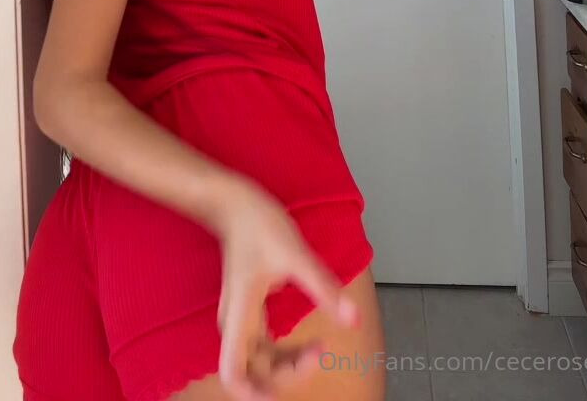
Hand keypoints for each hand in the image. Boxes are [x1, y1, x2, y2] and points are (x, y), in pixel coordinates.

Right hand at [211, 180, 358, 400]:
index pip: (232, 373)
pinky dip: (286, 353)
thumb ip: (324, 289)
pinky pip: (265, 347)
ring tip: (320, 350)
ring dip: (288, 366)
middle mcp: (235, 324)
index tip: (281, 395)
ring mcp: (241, 320)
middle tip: (320, 354)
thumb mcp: (296, 255)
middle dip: (286, 375)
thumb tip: (353, 320)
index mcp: (240, 315)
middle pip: (252, 372)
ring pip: (259, 362)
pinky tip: (310, 344)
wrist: (236, 204)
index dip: (253, 393)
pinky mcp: (249, 313)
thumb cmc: (259, 225)